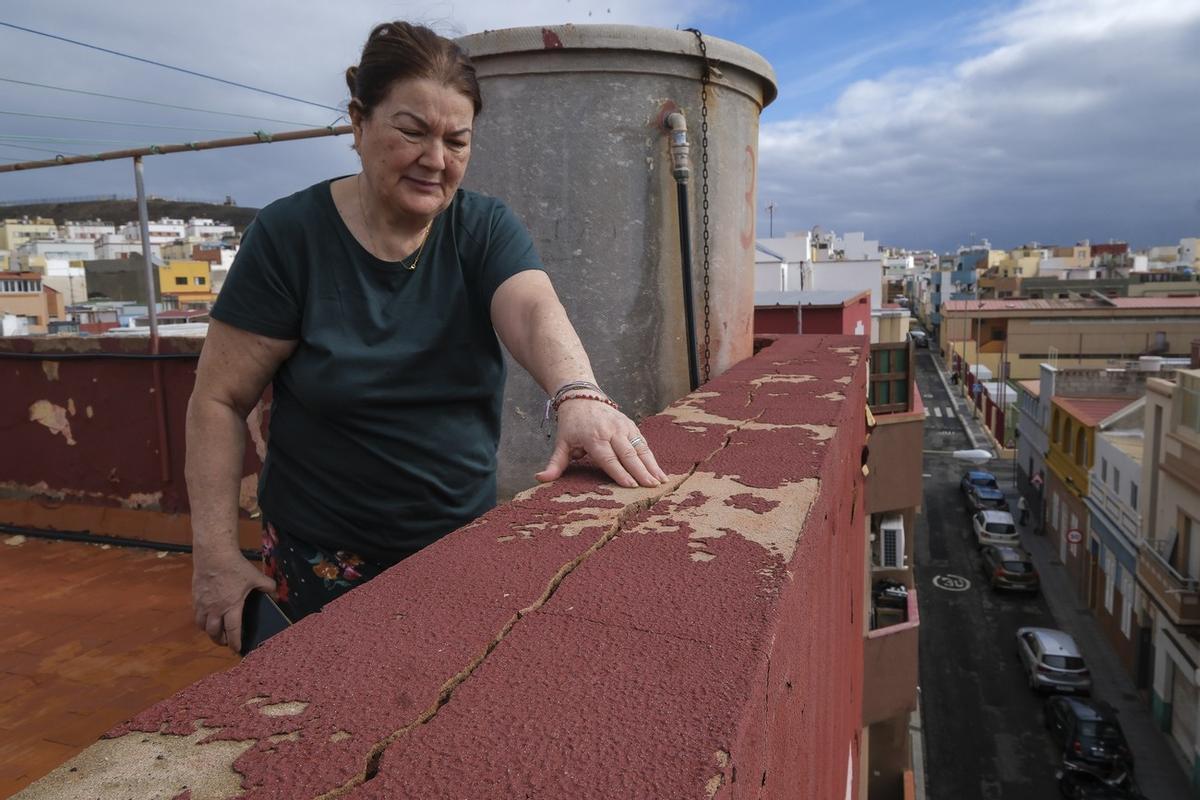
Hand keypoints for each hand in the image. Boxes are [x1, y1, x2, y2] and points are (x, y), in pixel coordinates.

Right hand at [192, 547, 275, 653]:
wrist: (213, 555)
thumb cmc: (235, 567)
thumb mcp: (255, 576)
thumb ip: (267, 586)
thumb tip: (275, 592)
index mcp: (231, 607)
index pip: (232, 631)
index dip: (235, 642)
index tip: (237, 649)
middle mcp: (215, 609)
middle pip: (214, 633)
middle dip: (220, 640)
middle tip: (225, 642)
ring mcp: (203, 604)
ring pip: (203, 626)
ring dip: (209, 632)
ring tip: (215, 632)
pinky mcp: (195, 597)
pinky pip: (197, 614)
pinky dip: (202, 620)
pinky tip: (207, 617)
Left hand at [535, 397, 668, 487]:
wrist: (582, 397)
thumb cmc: (571, 424)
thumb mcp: (561, 443)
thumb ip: (554, 464)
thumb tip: (540, 478)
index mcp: (593, 437)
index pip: (608, 458)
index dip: (619, 472)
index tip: (630, 485)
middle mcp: (611, 431)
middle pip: (627, 454)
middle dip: (640, 471)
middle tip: (651, 487)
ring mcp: (623, 426)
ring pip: (640, 448)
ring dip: (652, 465)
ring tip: (661, 481)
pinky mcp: (631, 425)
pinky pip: (643, 443)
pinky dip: (653, 458)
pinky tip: (660, 472)